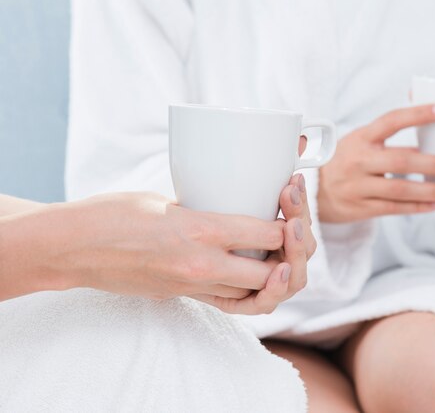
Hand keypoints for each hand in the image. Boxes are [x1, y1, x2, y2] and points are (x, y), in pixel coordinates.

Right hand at [0, 184, 315, 314]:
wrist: (72, 249)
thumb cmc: (112, 213)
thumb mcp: (166, 197)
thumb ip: (205, 208)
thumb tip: (237, 204)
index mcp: (200, 230)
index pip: (269, 235)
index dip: (290, 222)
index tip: (291, 205)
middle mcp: (202, 264)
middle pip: (273, 272)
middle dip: (295, 252)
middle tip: (296, 229)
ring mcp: (194, 286)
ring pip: (259, 295)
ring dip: (280, 277)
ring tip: (287, 254)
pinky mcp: (186, 296)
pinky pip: (234, 303)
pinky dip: (256, 292)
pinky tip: (264, 273)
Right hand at [318, 105, 434, 222]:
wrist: (312, 191)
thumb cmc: (345, 160)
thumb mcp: (359, 140)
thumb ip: (387, 133)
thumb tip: (428, 117)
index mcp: (361, 138)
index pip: (392, 121)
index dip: (419, 114)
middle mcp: (359, 161)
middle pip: (402, 161)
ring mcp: (359, 187)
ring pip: (401, 190)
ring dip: (433, 191)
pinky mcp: (361, 208)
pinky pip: (395, 209)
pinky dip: (419, 207)